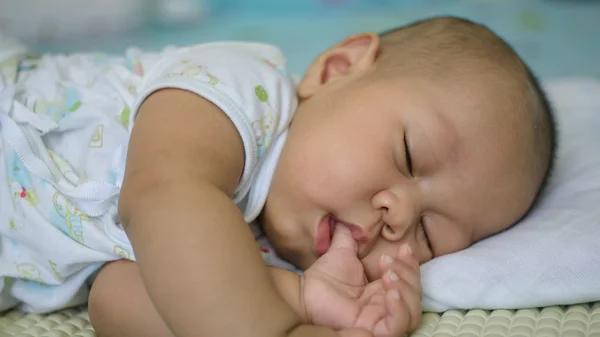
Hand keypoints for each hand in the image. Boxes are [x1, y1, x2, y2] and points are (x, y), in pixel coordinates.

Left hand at [301, 224, 421, 336]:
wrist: (305, 293)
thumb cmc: (324, 277)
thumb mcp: (344, 251)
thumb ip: (351, 236)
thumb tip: (351, 216)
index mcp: (382, 288)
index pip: (410, 278)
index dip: (411, 263)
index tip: (404, 247)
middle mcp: (386, 305)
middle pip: (415, 294)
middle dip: (408, 274)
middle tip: (387, 261)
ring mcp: (382, 319)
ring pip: (413, 311)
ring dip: (406, 289)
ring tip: (388, 275)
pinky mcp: (377, 331)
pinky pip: (399, 325)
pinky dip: (399, 308)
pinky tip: (389, 293)